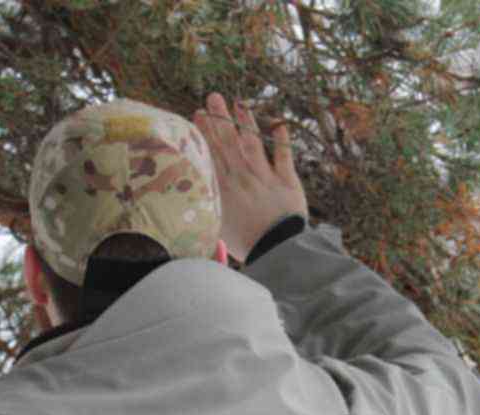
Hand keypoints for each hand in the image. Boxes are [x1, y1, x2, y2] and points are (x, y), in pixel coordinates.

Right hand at [193, 93, 307, 262]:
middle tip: (213, 98)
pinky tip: (280, 124)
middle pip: (229, 143)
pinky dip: (282, 141)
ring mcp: (266, 178)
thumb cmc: (247, 245)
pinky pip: (284, 157)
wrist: (278, 251)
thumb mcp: (218, 228)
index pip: (211, 154)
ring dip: (246, 122)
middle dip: (220, 119)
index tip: (198, 114)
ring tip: (239, 103)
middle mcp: (242, 177)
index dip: (205, 133)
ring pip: (253, 144)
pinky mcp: (288, 182)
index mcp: (224, 188)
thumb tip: (191, 201)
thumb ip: (208, 209)